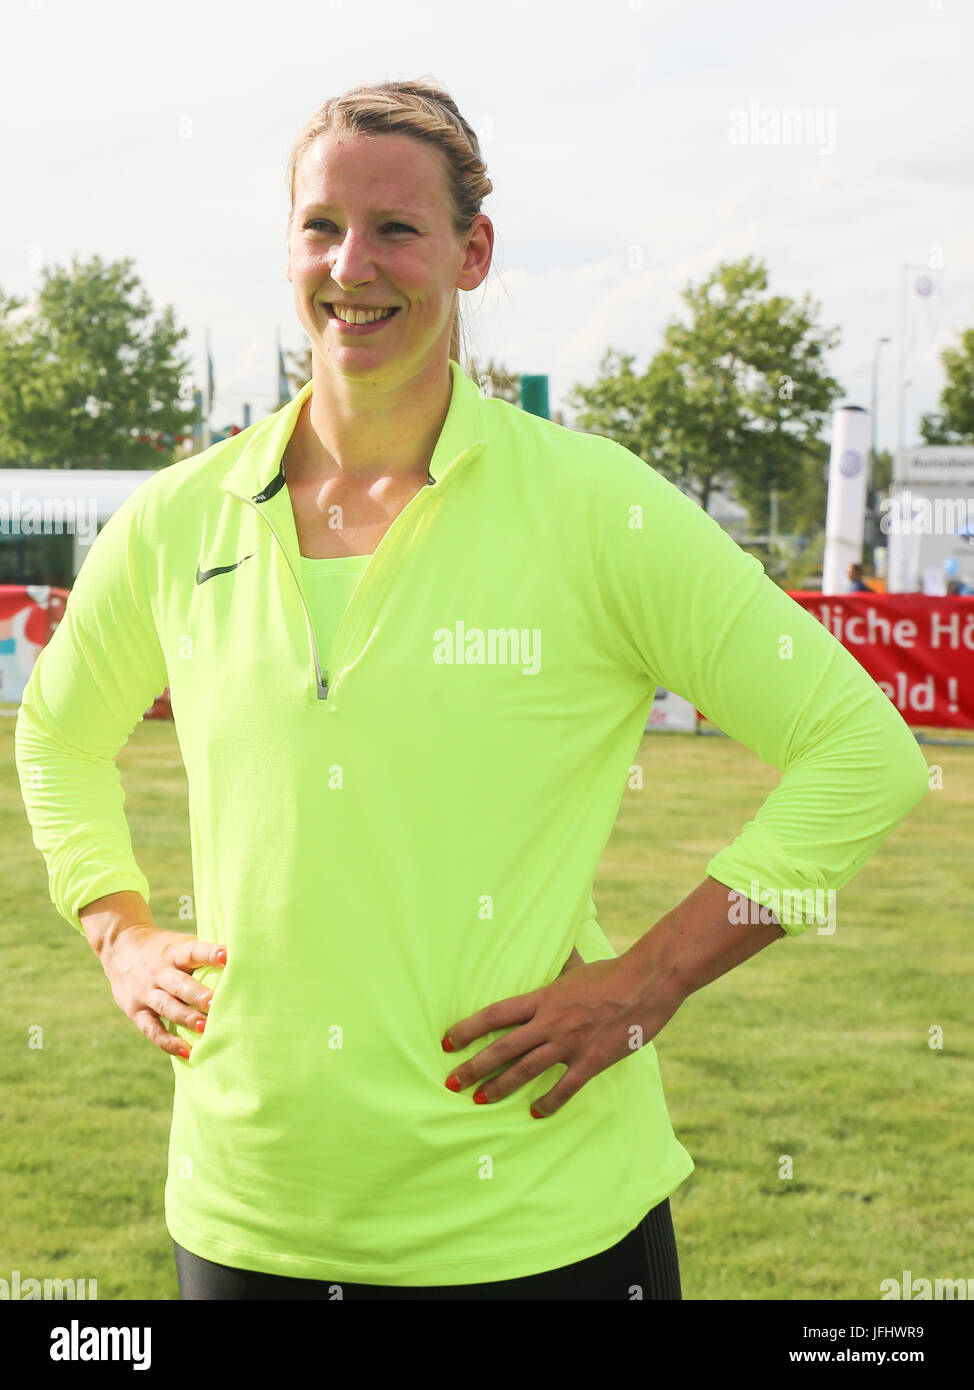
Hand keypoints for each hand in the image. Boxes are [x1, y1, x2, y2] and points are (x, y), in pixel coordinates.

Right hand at [95, 924, 225, 1059]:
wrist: (120, 947)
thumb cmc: (164, 949)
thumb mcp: (179, 944)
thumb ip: (203, 954)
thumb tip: (244, 960)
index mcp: (174, 952)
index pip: (193, 951)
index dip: (210, 953)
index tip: (227, 956)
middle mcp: (159, 972)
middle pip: (180, 985)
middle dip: (200, 995)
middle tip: (218, 1004)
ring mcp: (146, 992)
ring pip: (167, 1007)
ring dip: (187, 1018)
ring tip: (207, 1029)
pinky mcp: (136, 1011)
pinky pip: (152, 1029)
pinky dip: (168, 1042)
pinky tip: (186, 1051)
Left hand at [440, 949, 683, 1117]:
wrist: (646, 983)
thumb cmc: (612, 972)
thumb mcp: (577, 965)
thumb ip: (560, 962)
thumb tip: (556, 943)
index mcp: (542, 998)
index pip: (495, 1015)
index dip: (467, 1029)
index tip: (447, 1042)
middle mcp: (549, 1022)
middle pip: (502, 1047)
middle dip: (473, 1067)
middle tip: (451, 1082)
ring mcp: (569, 1043)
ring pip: (525, 1070)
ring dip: (499, 1087)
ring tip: (479, 1100)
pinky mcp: (590, 1061)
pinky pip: (564, 1088)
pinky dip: (548, 1103)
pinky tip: (534, 1113)